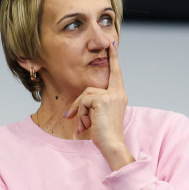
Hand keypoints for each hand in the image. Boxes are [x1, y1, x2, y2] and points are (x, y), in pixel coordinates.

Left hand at [64, 41, 134, 169]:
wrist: (113, 145)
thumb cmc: (106, 135)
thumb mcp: (100, 116)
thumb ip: (94, 105)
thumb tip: (79, 105)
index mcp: (119, 95)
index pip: (116, 73)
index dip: (113, 58)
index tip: (112, 44)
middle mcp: (118, 93)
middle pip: (89, 90)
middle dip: (78, 105)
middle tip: (69, 117)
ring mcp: (111, 96)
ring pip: (85, 96)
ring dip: (80, 112)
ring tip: (84, 126)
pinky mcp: (103, 100)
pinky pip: (83, 101)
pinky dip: (81, 114)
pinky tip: (85, 126)